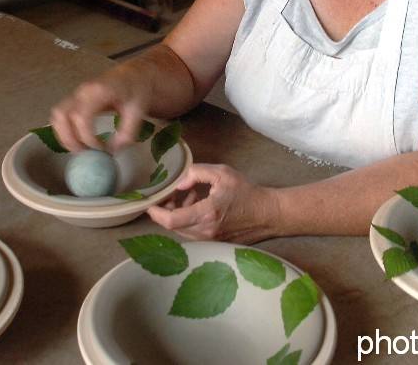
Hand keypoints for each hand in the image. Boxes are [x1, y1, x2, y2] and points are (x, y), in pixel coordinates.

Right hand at [50, 66, 149, 152]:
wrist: (135, 74)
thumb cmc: (138, 90)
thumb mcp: (138, 112)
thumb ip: (126, 133)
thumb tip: (111, 152)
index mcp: (99, 91)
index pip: (80, 116)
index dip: (86, 137)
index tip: (101, 149)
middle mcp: (82, 91)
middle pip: (62, 115)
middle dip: (69, 139)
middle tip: (85, 154)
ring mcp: (76, 94)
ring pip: (57, 115)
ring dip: (64, 135)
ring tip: (81, 149)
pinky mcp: (75, 99)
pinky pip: (61, 115)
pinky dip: (64, 130)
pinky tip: (79, 141)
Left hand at [147, 164, 280, 243]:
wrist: (268, 214)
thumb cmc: (246, 192)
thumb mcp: (222, 173)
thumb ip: (196, 174)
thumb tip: (179, 184)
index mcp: (206, 214)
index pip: (170, 220)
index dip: (155, 213)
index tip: (149, 203)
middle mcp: (205, 232)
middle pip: (173, 226)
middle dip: (166, 210)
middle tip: (170, 194)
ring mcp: (210, 240)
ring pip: (182, 230)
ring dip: (178, 214)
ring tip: (189, 196)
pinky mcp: (215, 244)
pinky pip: (193, 234)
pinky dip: (188, 221)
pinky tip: (198, 206)